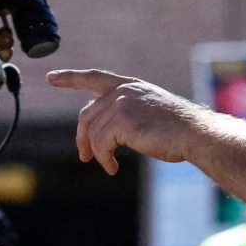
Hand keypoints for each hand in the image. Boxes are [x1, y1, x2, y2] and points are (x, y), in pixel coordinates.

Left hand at [48, 69, 206, 174]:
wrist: (195, 133)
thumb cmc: (179, 129)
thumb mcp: (148, 113)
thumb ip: (125, 114)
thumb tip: (100, 133)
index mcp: (129, 86)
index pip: (93, 77)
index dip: (70, 78)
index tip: (50, 78)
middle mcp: (122, 91)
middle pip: (86, 114)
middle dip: (82, 137)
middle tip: (84, 156)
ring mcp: (121, 104)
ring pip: (93, 132)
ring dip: (98, 153)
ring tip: (108, 165)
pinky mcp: (122, 121)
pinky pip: (101, 144)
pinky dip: (104, 160)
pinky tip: (113, 168)